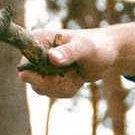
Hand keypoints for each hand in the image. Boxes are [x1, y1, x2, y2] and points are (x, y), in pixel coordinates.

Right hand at [9, 17, 134, 98]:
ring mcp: (43, 66)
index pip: (25, 69)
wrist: (109, 53)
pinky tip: (77, 78)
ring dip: (64, 87)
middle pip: (35, 84)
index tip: (60, 73)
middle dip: (57, 84)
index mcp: (39, 41)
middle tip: (74, 73)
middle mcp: (37, 54)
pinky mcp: (51, 76)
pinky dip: (67, 89)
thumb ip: (69, 52)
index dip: (41, 78)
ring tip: (77, 74)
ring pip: (44, 90)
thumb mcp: (85, 48)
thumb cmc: (98, 46)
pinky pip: (53, 92)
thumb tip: (51, 58)